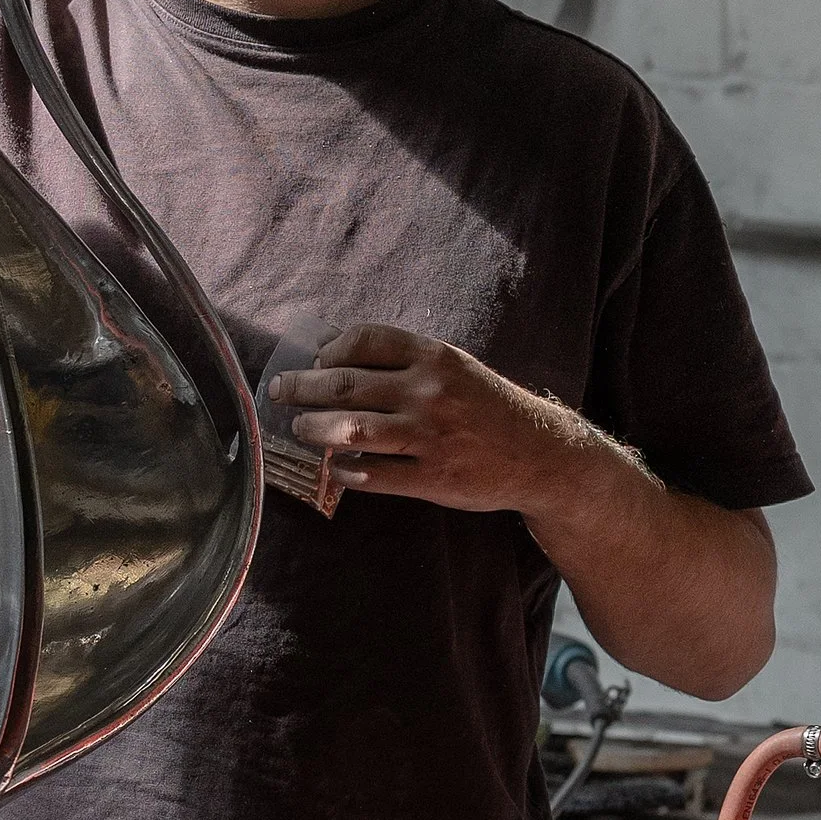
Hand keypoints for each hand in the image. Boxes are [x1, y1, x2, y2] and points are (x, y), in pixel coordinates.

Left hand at [276, 324, 594, 516]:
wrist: (540, 453)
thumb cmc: (488, 407)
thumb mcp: (455, 368)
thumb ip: (405, 360)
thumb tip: (335, 351)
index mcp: (434, 357)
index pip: (364, 340)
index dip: (329, 349)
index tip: (313, 360)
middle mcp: (429, 392)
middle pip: (345, 385)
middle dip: (301, 388)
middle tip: (280, 392)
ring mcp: (429, 437)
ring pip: (350, 430)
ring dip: (314, 430)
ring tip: (301, 429)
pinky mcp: (432, 479)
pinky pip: (373, 474)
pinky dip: (344, 470)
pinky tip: (334, 467)